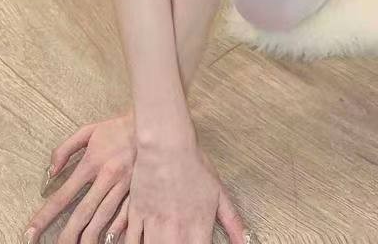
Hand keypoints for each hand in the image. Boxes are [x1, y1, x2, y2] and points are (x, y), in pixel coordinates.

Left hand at [22, 111, 135, 242]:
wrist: (152, 124)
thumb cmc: (117, 128)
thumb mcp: (88, 131)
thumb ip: (65, 149)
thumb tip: (50, 171)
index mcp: (92, 163)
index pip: (63, 194)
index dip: (45, 215)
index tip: (30, 232)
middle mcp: (106, 177)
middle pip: (83, 213)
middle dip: (67, 235)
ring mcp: (124, 186)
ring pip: (103, 218)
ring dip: (88, 238)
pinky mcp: (138, 191)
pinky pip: (125, 216)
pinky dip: (115, 231)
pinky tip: (107, 242)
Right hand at [109, 132, 248, 243]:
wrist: (166, 145)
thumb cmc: (193, 165)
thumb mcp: (219, 193)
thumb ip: (233, 223)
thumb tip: (245, 242)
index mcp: (197, 228)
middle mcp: (175, 232)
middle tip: (181, 241)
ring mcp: (153, 225)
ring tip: (167, 241)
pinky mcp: (136, 216)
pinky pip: (132, 242)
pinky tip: (145, 243)